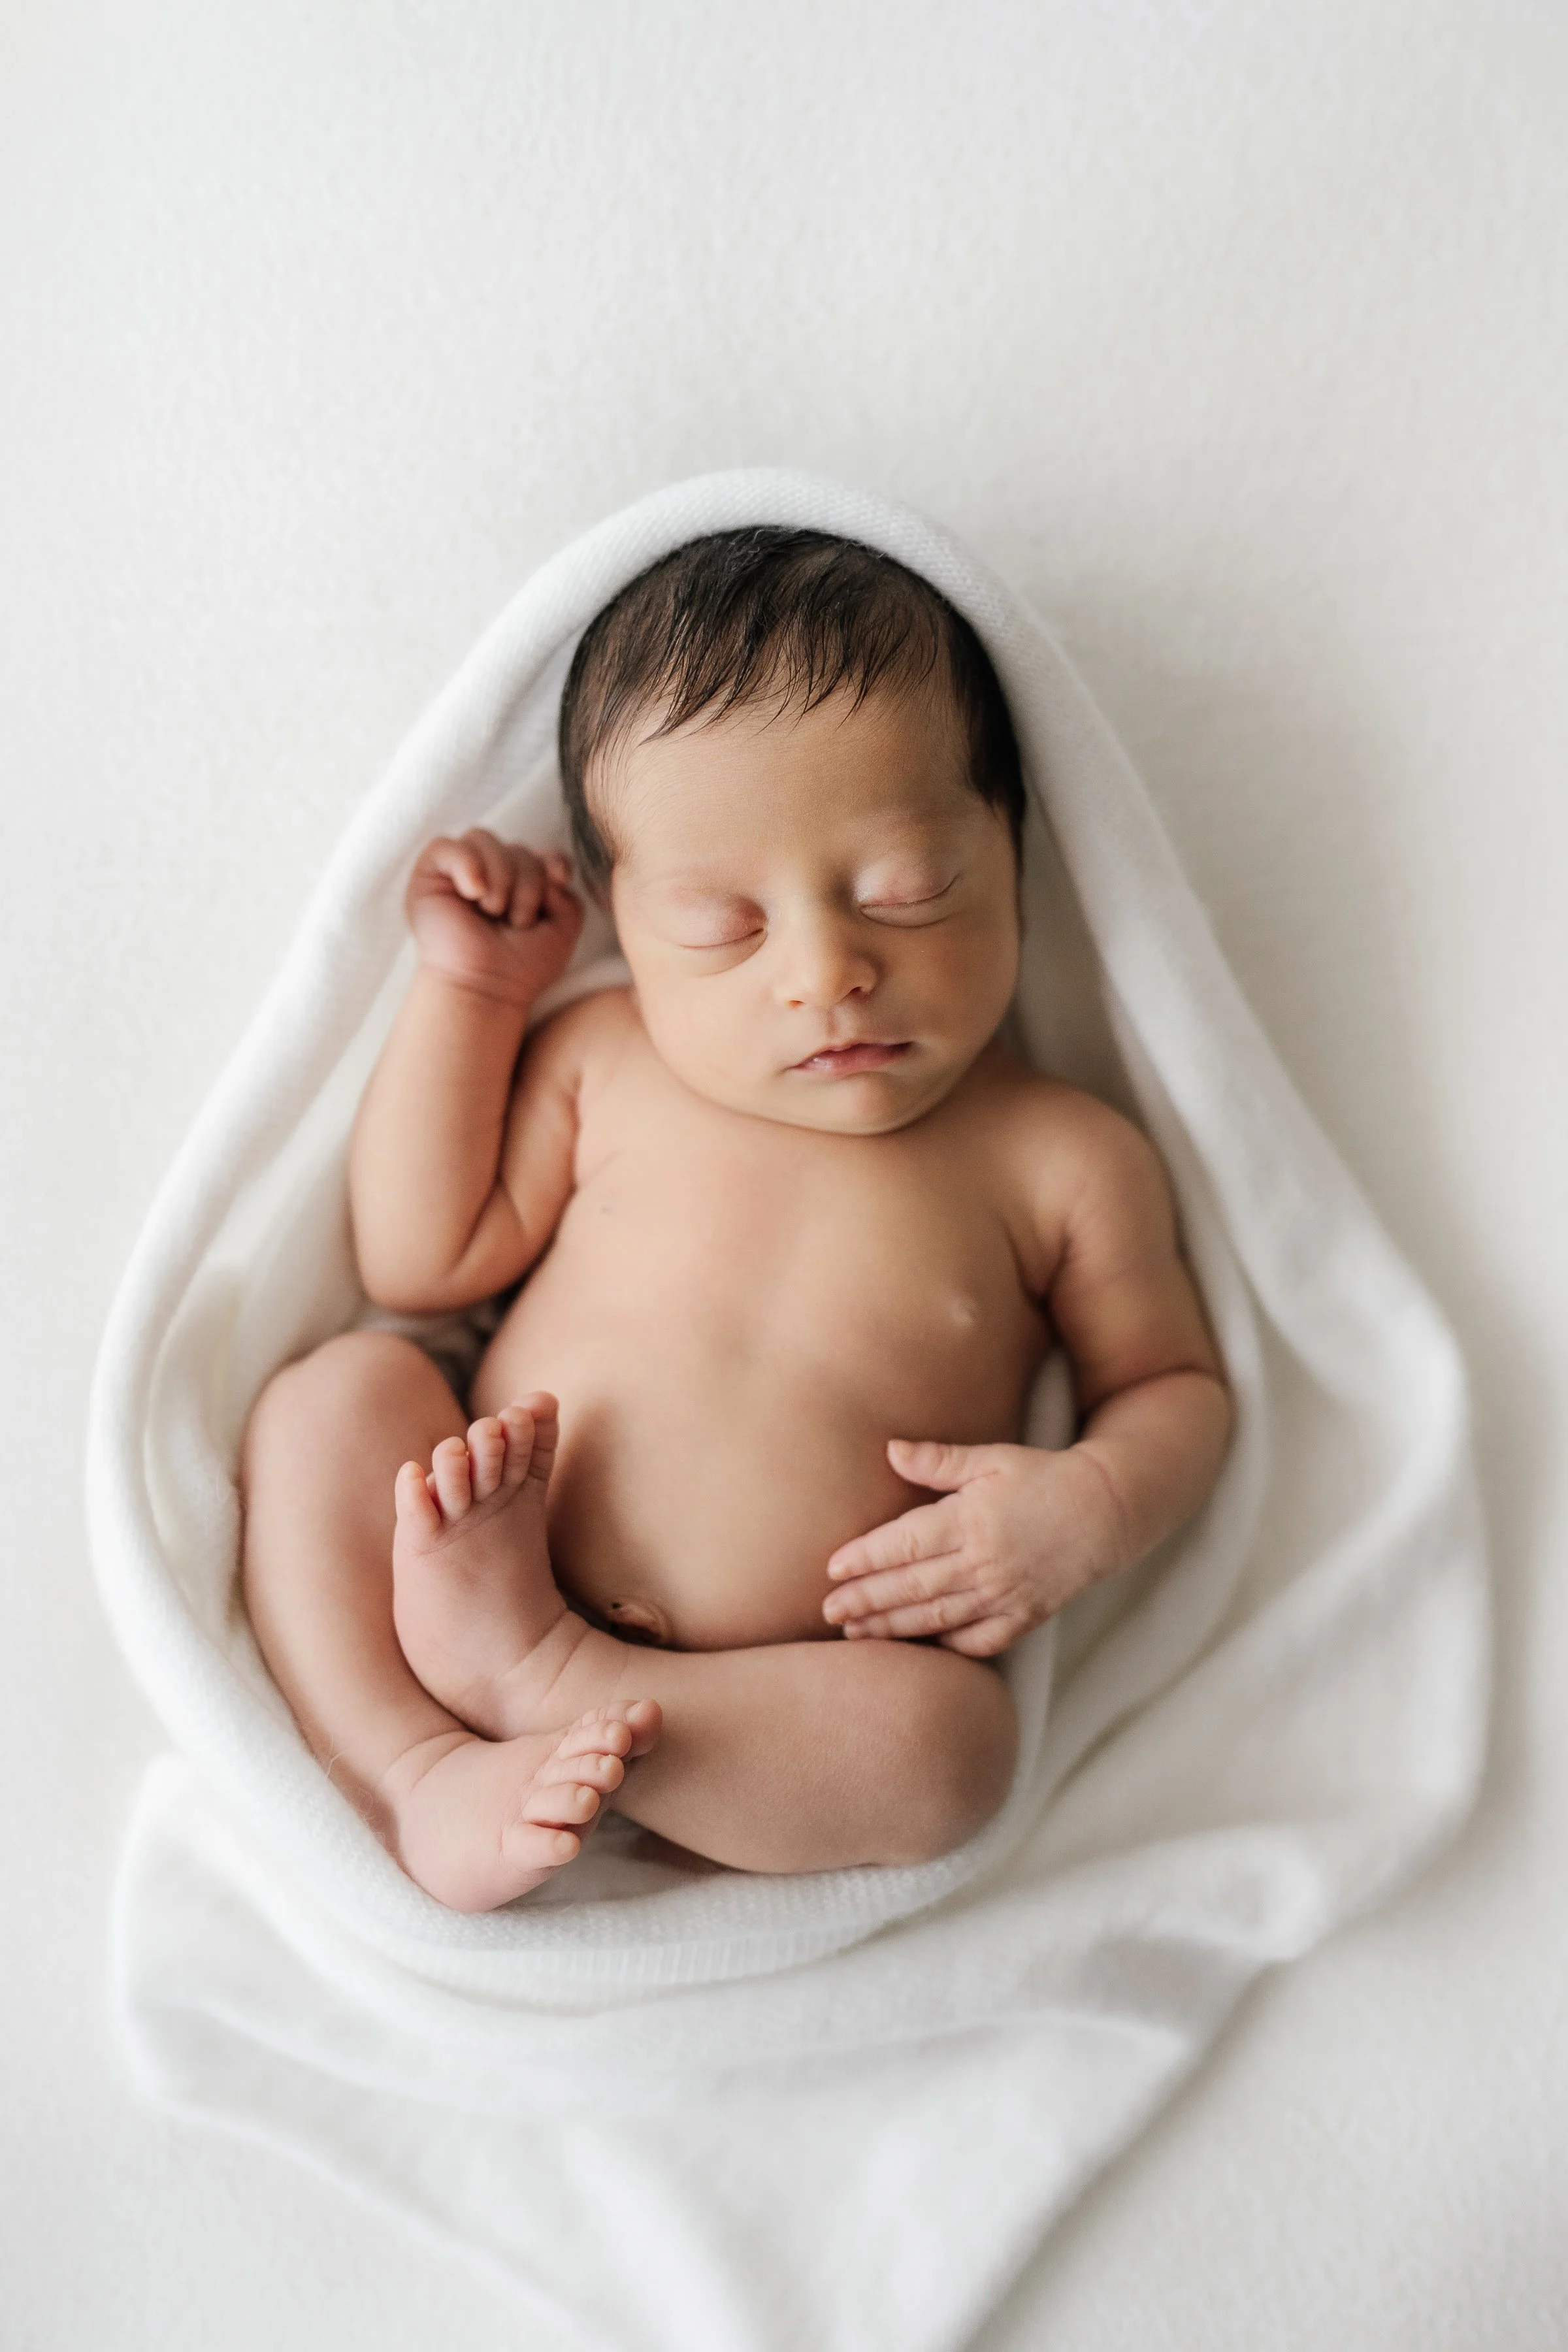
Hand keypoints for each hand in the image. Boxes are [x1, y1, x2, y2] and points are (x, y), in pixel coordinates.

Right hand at [406, 829, 583, 1005]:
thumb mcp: (562, 930)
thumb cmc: (521, 966)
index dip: (552, 859)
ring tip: (493, 910)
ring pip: (483, 839)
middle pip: (515, 847)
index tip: (558, 879)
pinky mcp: (429, 876)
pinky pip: (446, 845)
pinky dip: (466, 864)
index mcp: (519, 885)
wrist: (486, 988)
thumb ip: (568, 894)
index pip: (539, 853)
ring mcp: (459, 874)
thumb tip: (548, 869)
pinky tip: (474, 893)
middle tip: (516, 921)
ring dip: (499, 876)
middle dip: (526, 882)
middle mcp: (489, 876)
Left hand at [822, 1438, 1126, 1657]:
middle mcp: (984, 1562)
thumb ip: (939, 1460)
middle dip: (865, 1601)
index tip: (831, 1569)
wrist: (1107, 1510)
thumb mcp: (993, 1458)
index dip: (865, 1558)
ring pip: (937, 1617)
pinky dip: (949, 1646)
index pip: (904, 1543)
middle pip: (912, 1586)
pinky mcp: (1026, 1616)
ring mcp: (1006, 1594)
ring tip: (855, 1633)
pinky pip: (980, 1640)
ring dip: (892, 1627)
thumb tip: (890, 1450)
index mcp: (971, 1520)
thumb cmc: (1044, 1477)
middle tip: (827, 1612)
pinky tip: (919, 1647)